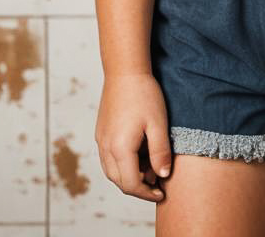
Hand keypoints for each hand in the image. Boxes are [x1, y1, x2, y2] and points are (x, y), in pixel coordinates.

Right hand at [95, 72, 172, 201]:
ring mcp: (101, 140)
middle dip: (139, 187)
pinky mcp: (101, 132)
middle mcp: (106, 148)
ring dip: (129, 176)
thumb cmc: (144, 94)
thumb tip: (163, 175)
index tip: (162, 193)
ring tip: (150, 166)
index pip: (131, 184)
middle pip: (119, 181)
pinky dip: (122, 164)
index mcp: (120, 148)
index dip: (147, 193)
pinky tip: (138, 153)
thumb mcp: (158, 124)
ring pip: (112, 171)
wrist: (125, 70)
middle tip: (158, 181)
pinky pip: (108, 158)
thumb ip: (160, 152)